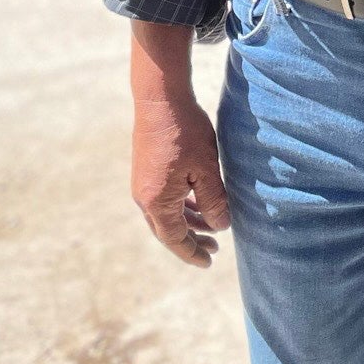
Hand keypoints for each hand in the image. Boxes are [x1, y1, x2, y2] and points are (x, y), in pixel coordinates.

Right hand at [131, 95, 229, 267]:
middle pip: (168, 230)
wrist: (160, 101)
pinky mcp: (146, 171)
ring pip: (166, 214)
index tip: (209, 262)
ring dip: (187, 223)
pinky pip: (163, 199)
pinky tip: (196, 202)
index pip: (175, 239)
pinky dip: (181, 207)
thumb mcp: (206, 169)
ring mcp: (142, 184)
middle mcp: (144, 198)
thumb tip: (220, 227)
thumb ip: (213, 201)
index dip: (192, 253)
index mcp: (157, 203)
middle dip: (191, 241)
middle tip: (214, 250)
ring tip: (210, 227)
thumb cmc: (185, 134)